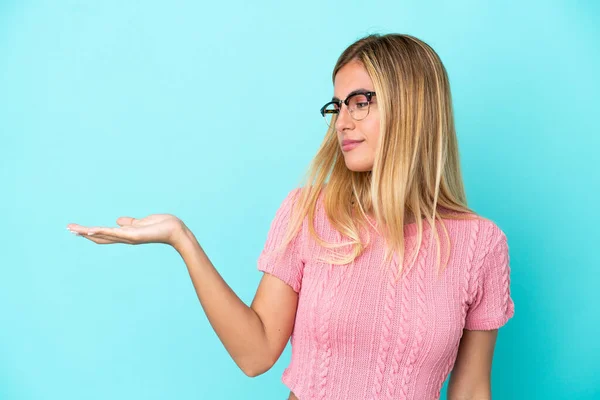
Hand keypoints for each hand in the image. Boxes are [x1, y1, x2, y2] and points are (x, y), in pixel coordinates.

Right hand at [67, 214, 186, 246]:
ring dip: (87, 232)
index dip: (90, 232)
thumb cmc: (163, 226)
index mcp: (126, 234)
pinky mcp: (133, 235)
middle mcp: (125, 238)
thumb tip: (118, 220)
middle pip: (99, 236)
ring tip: (72, 229)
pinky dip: (100, 231)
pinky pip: (113, 233)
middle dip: (83, 233)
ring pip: (103, 235)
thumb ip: (130, 222)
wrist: (176, 231)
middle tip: (68, 229)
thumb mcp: (143, 222)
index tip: (77, 229)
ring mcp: (128, 237)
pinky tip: (89, 230)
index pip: (104, 234)